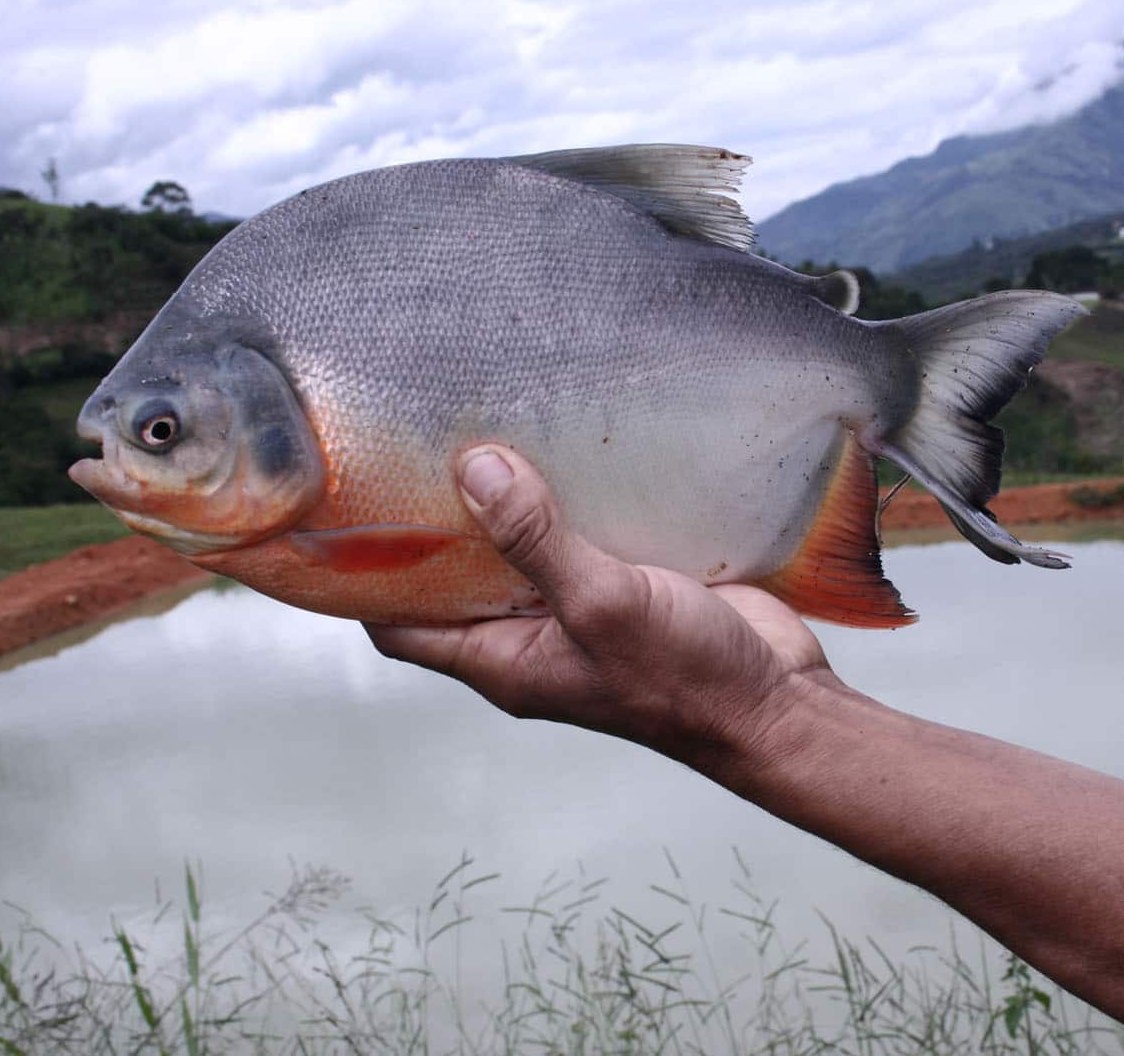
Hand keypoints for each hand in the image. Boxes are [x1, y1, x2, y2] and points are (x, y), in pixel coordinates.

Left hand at [364, 445, 834, 760]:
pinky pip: (582, 532)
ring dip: (509, 496)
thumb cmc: (687, 680)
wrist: (779, 701)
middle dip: (438, 515)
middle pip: (457, 574)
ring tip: (485, 422)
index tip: (344, 505)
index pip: (400, 622)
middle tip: (416, 439)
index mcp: (503, 660)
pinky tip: (569, 440)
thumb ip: (536, 540)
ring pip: (521, 546)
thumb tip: (474, 471)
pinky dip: (570, 493)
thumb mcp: (602, 604)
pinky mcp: (628, 579)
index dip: (366, 572)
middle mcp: (529, 634)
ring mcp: (579, 607)